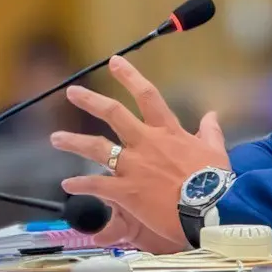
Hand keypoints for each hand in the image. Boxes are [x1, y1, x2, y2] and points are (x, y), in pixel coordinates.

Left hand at [50, 54, 229, 249]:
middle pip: (114, 113)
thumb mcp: (215, 150)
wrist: (209, 208)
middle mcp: (146, 142)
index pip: (147, 95)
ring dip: (74, 141)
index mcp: (168, 131)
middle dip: (91, 101)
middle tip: (72, 92)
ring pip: (97, 148)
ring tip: (55, 138)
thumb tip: (211, 115)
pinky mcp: (125, 191)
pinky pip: (97, 185)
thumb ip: (210, 131)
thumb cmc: (215, 179)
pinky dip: (80, 184)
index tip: (114, 62)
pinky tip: (67, 184)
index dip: (130, 76)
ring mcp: (133, 166)